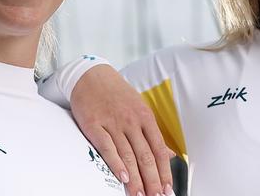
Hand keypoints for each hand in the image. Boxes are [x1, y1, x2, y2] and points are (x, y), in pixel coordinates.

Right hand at [70, 65, 174, 195]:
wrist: (91, 75)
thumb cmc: (116, 94)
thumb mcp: (139, 108)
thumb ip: (152, 133)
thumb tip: (169, 154)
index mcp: (145, 116)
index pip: (158, 149)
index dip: (164, 170)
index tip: (167, 188)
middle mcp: (131, 121)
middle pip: (145, 155)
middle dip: (151, 179)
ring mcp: (113, 123)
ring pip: (127, 155)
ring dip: (135, 178)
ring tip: (139, 194)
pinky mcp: (94, 125)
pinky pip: (107, 148)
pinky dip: (115, 164)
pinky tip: (122, 177)